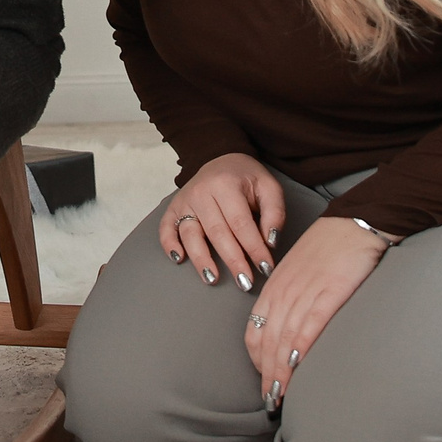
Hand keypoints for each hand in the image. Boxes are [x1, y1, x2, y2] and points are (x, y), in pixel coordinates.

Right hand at [160, 152, 283, 289]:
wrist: (221, 158)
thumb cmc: (246, 178)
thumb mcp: (268, 187)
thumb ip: (274, 213)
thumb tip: (270, 242)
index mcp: (226, 185)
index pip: (241, 223)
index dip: (254, 248)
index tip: (265, 268)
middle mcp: (202, 192)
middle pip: (217, 232)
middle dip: (232, 260)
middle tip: (245, 282)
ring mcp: (185, 200)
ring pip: (190, 234)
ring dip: (201, 259)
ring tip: (212, 279)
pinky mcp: (174, 208)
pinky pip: (166, 228)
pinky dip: (169, 244)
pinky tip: (178, 259)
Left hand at [245, 216, 390, 410]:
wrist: (354, 223)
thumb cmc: (328, 250)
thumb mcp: (298, 273)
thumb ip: (289, 299)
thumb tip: (287, 331)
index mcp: (275, 287)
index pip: (255, 331)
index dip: (257, 361)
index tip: (264, 382)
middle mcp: (284, 291)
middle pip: (268, 340)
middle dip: (267, 373)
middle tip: (270, 400)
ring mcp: (306, 291)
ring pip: (286, 336)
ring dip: (281, 369)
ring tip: (281, 395)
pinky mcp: (330, 290)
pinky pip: (311, 321)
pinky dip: (301, 345)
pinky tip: (297, 364)